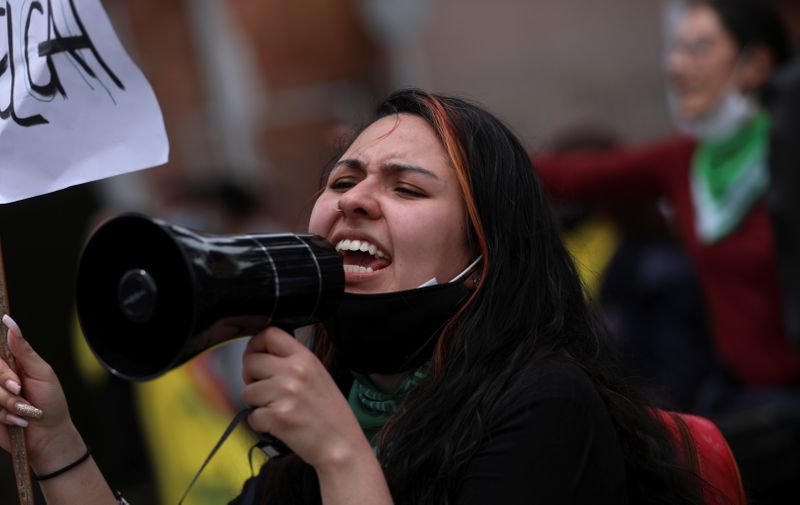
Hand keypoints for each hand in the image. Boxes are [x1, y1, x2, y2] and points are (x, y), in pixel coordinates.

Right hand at [0, 315, 83, 474]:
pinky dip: (5, 416)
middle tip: (21, 390)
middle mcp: (1, 379)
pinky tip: (18, 420)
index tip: (16, 380)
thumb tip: (11, 324)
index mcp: (14, 364)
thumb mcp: (42, 373)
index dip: (3, 368)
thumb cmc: (51, 403)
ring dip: (9, 403)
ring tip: (26, 410)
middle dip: (7, 385)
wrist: (49, 435)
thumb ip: (23, 350)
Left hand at [241, 327, 370, 468]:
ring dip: (256, 404)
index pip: (269, 334)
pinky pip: (252, 416)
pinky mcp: (277, 416)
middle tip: (265, 390)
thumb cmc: (329, 413)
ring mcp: (285, 393)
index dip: (255, 345)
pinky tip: (279, 425)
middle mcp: (294, 371)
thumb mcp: (317, 375)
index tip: (255, 357)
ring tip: (278, 410)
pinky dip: (261, 423)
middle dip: (251, 378)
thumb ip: (292, 362)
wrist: (341, 444)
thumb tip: (262, 356)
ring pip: (247, 391)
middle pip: (251, 362)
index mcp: (305, 358)